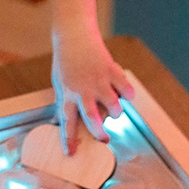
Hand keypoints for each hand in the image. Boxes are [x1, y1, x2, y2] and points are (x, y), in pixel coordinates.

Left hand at [51, 28, 133, 154]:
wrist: (74, 35)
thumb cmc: (66, 62)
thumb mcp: (59, 84)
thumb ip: (63, 103)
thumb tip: (60, 123)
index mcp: (67, 95)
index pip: (67, 122)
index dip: (69, 139)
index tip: (71, 153)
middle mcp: (83, 90)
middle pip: (92, 118)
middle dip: (99, 132)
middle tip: (104, 140)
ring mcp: (99, 81)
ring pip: (114, 106)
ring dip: (116, 113)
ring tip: (114, 112)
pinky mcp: (112, 70)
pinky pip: (126, 89)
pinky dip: (128, 94)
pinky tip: (125, 94)